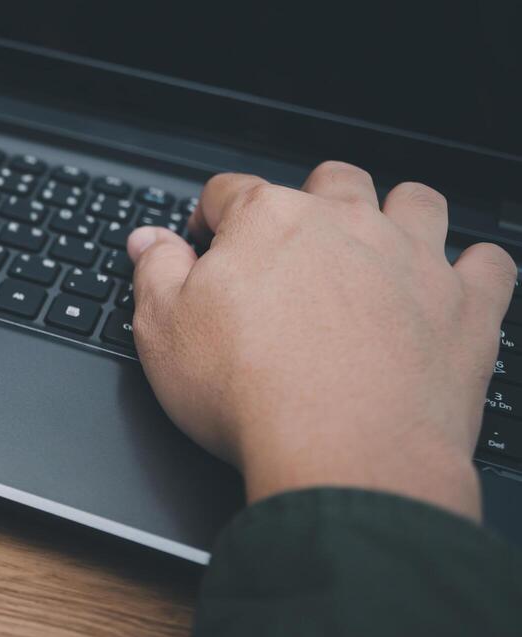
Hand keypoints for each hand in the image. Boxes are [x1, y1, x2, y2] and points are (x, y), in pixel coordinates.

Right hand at [126, 161, 516, 519]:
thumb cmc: (248, 394)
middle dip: (313, 199)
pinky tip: (453, 287)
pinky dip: (475, 269)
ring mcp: (413, 260)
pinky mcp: (466, 307)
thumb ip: (155, 273)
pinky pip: (490, 263)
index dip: (212, 216)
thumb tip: (148, 241)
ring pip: (417, 201)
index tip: (208, 244)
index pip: (231, 190)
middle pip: (332, 179)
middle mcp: (345, 224)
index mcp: (268, 221)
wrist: (342, 456)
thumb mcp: (161, 332)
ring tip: (381, 247)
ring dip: (400, 214)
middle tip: (297, 244)